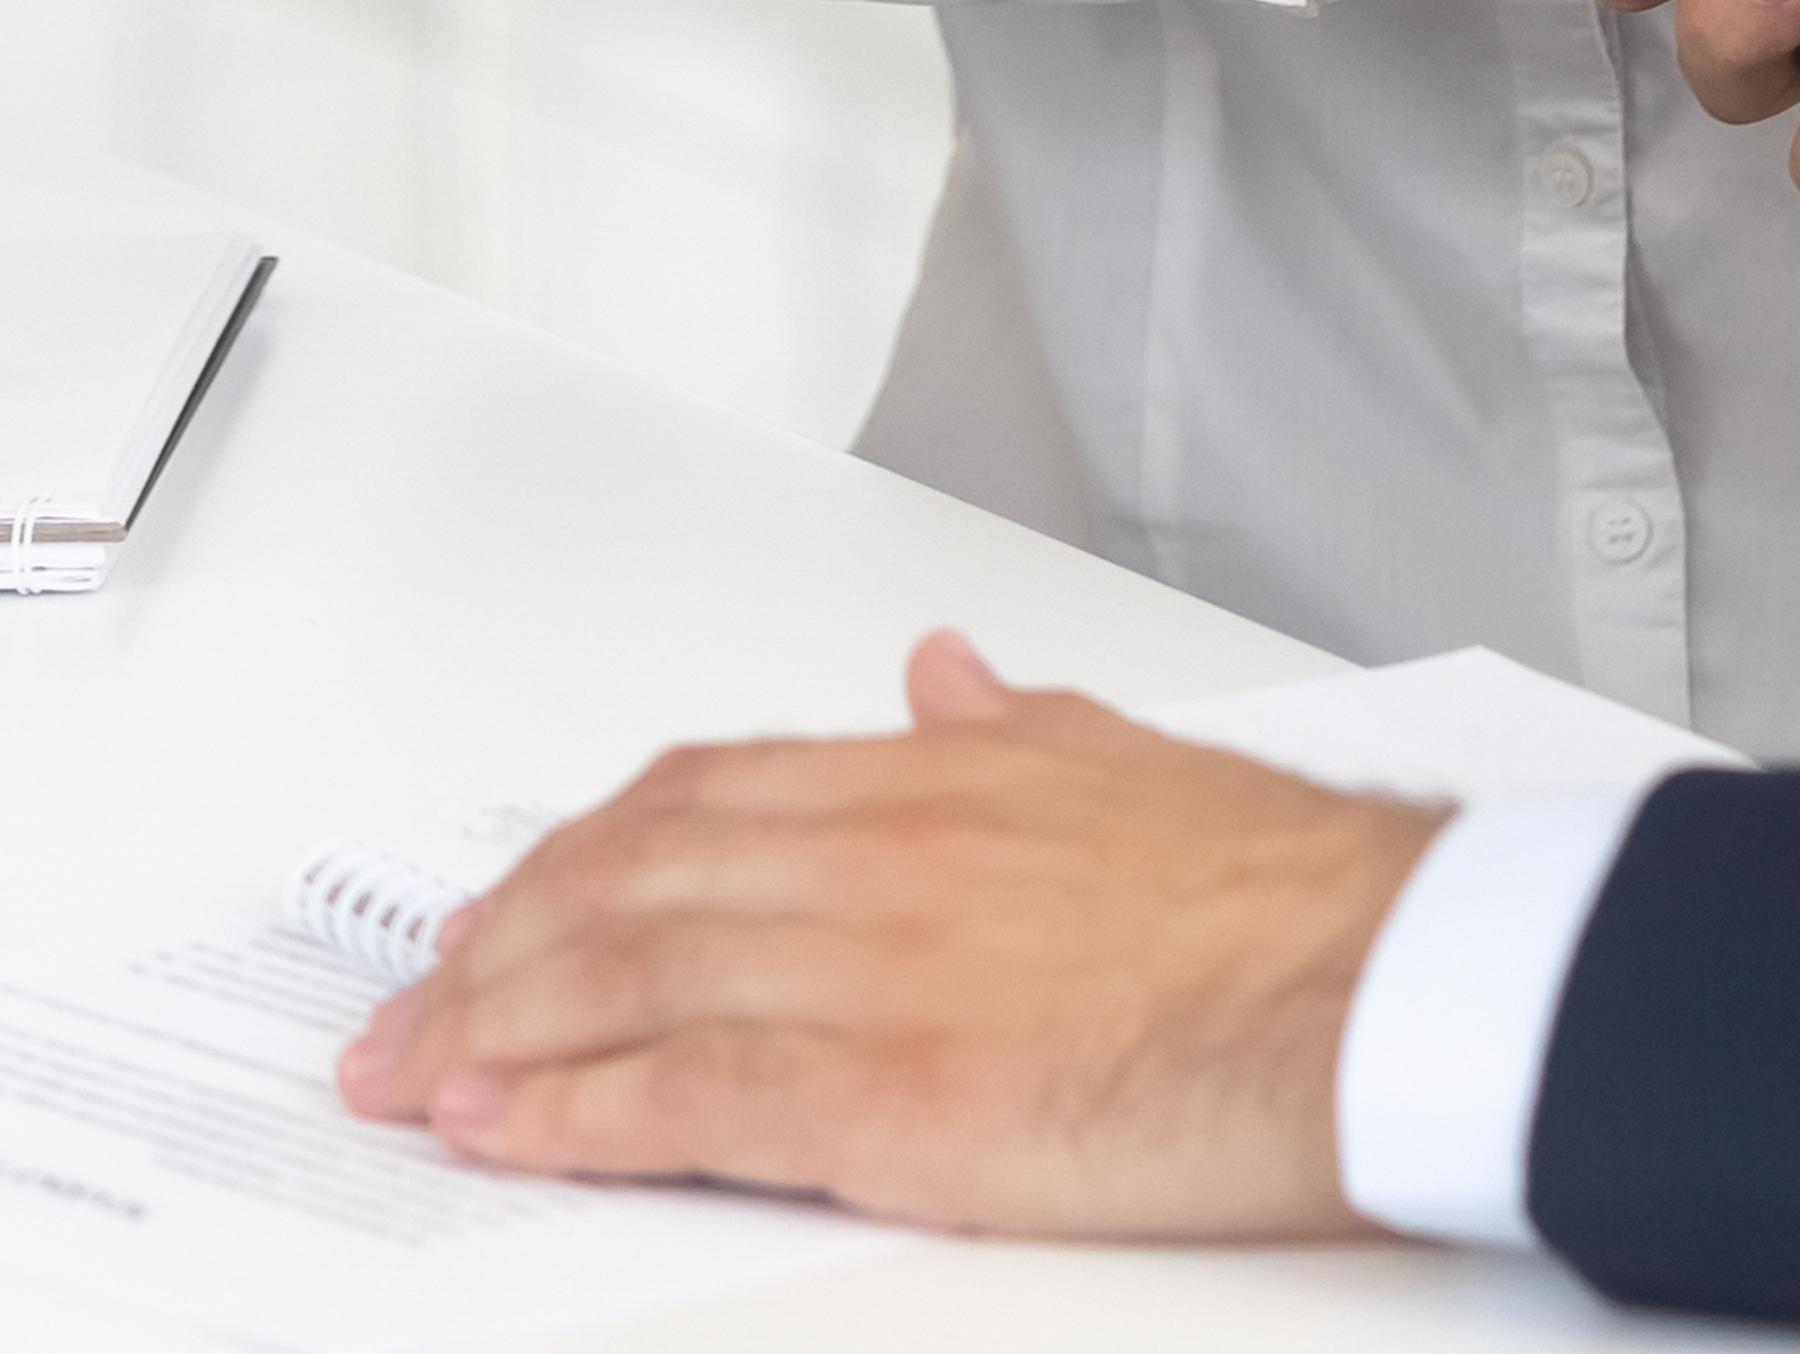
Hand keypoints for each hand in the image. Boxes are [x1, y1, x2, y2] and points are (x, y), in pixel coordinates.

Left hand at [331, 633, 1439, 1237]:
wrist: (1389, 981)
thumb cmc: (1294, 895)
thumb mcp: (1132, 764)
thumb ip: (1014, 727)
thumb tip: (942, 675)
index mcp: (935, 779)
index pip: (702, 797)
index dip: (582, 853)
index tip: (513, 901)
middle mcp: (882, 855)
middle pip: (633, 884)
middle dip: (500, 949)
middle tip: (410, 1003)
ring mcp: (878, 971)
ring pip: (631, 982)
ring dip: (497, 1030)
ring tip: (412, 1073)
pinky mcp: (897, 1095)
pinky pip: (690, 1095)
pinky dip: (571, 1110)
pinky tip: (497, 1124)